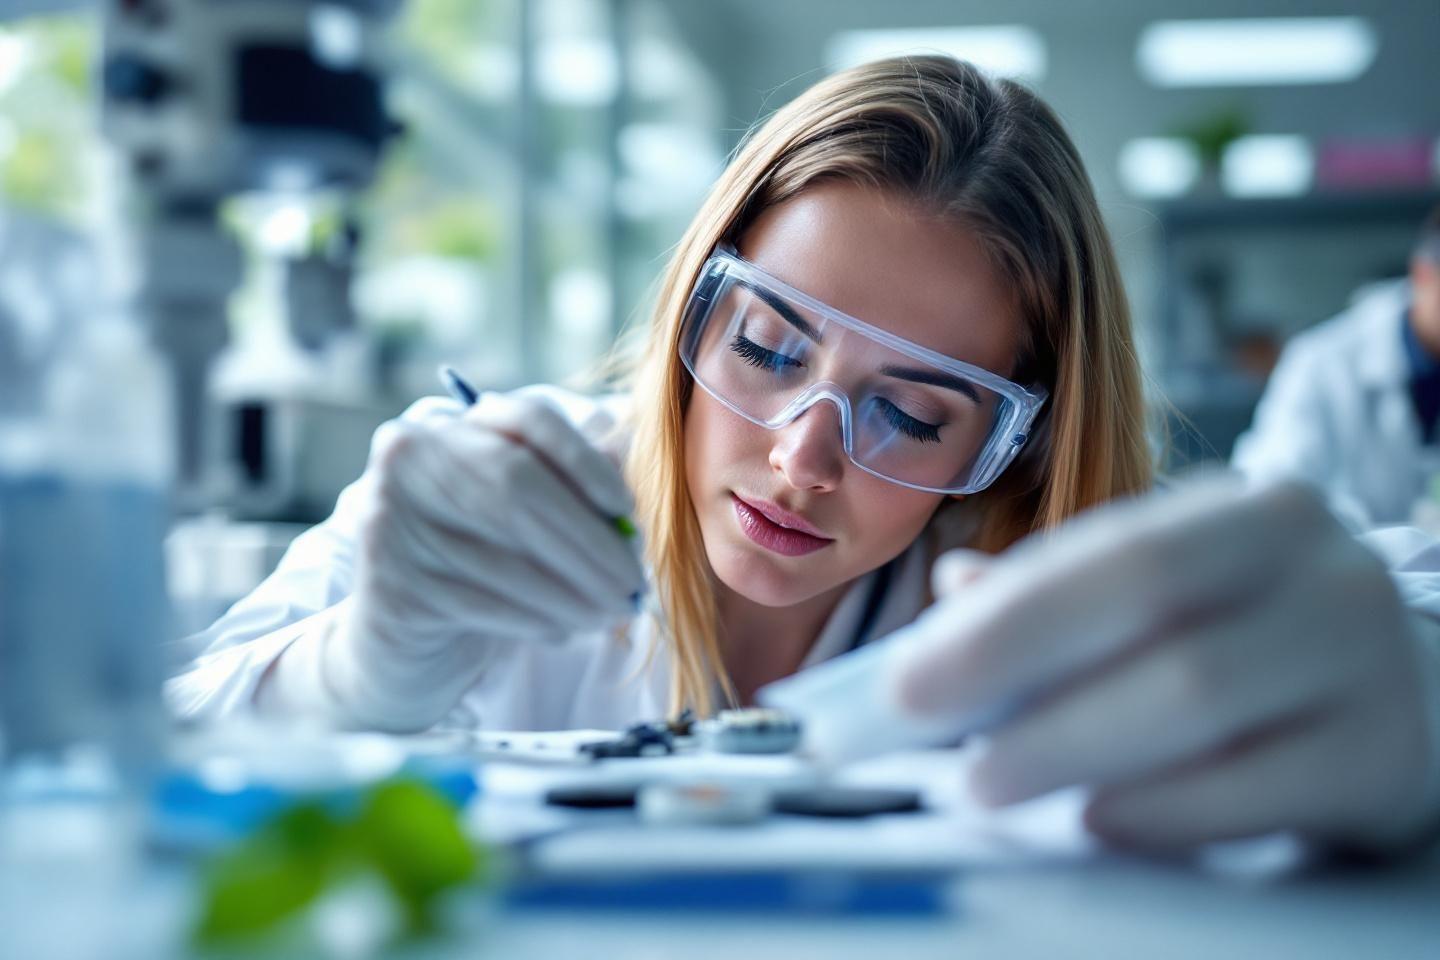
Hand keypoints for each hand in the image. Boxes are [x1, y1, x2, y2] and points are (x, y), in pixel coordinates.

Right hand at [325, 392, 644, 730]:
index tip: (625, 509)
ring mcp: (391, 519)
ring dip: (574, 592)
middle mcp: (410, 459)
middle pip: (518, 487)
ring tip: (614, 613)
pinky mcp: (391, 585)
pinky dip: (537, 619)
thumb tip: (622, 496)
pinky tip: (565, 630)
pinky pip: (485, 604)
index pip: (524, 417)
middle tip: (633, 582)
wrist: (399, 636)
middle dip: (589, 540)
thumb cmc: (476, 562)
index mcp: (448, 425)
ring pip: (506, 557)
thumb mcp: (519, 517)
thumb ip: (568, 488)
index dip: (583, 460)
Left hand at [894, 481, 1438, 853]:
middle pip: (1150, 609)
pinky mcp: (1384, 761)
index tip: (907, 673)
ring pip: (1194, 699)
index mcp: (1254, 515)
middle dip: (1016, 667)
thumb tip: (952, 592)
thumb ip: (1067, 592)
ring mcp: (1367, 664)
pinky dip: (1158, 809)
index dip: (1004, 615)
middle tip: (922, 723)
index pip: (1115, 552)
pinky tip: (1094, 816)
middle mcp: (1322, 572)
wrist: (1416, 695)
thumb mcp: (1178, 592)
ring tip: (984, 779)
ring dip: (1066, 745)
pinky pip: (1253, 790)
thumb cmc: (1257, 638)